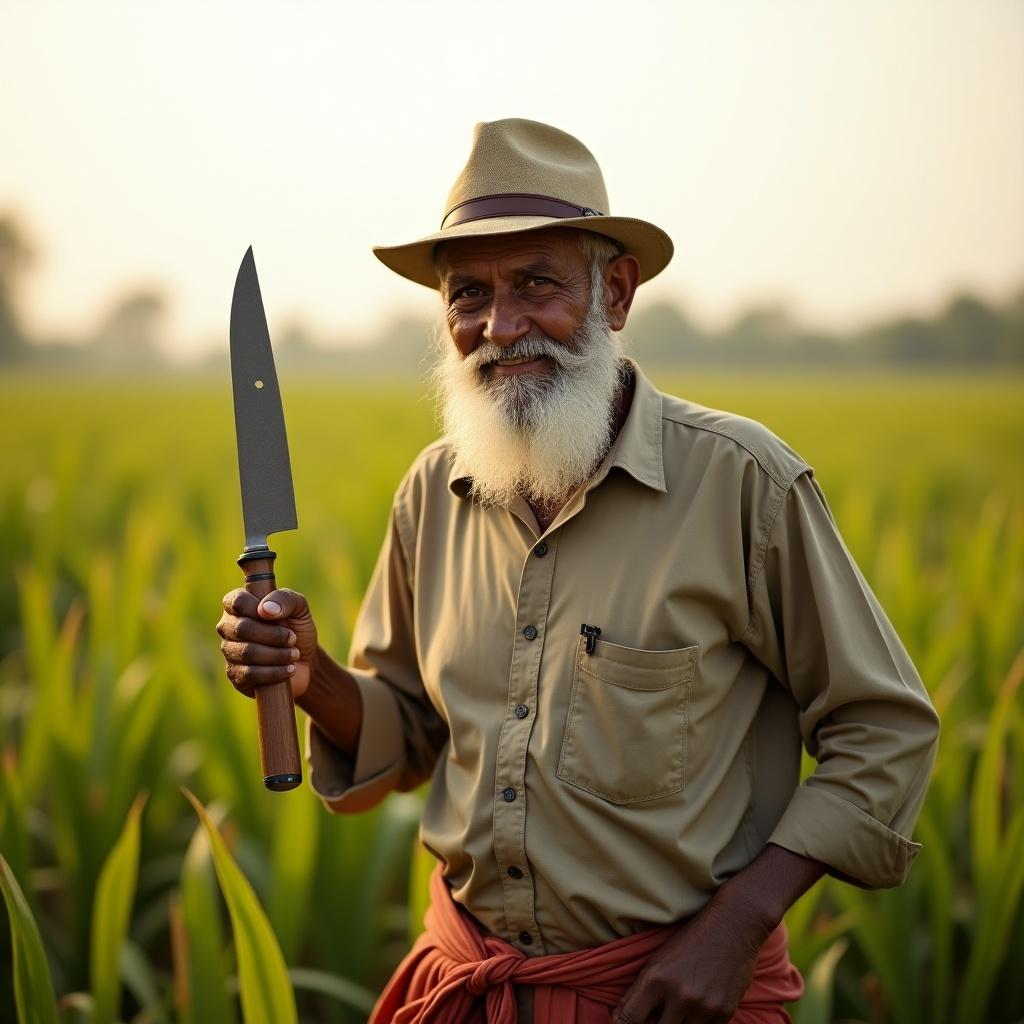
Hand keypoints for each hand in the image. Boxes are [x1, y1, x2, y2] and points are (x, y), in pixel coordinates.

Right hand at [216, 588, 318, 699]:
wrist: (304, 661)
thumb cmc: (297, 628)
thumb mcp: (299, 607)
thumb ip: (285, 599)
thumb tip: (265, 609)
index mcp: (239, 604)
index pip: (238, 601)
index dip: (259, 609)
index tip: (278, 616)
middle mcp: (228, 626)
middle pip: (242, 628)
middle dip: (274, 635)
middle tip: (293, 638)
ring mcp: (229, 651)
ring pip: (247, 652)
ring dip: (278, 654)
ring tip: (294, 654)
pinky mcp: (235, 675)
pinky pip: (250, 674)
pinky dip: (275, 672)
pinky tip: (289, 669)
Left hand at [612, 898, 769, 1023]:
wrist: (732, 925)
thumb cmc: (690, 939)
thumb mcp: (658, 959)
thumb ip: (639, 990)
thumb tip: (620, 1018)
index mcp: (656, 979)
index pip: (629, 1019)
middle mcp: (679, 996)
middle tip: (658, 1012)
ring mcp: (703, 1007)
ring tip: (680, 1007)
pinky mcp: (724, 1013)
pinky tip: (699, 1008)